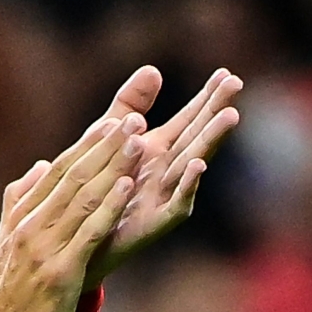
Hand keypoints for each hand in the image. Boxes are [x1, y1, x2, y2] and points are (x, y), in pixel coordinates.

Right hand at [0, 115, 143, 311]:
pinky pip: (88, 232)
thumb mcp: (8, 244)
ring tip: (138, 142)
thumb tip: (38, 166)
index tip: (113, 122)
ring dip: (112, 167)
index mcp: (21, 218)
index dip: (87, 146)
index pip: (57, 173)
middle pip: (72, 178)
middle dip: (105, 147)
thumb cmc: (10, 297)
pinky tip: (127, 187)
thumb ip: (20, 203)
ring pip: (82, 199)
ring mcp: (44, 249)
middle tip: (133, 120)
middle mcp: (30, 228)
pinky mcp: (60, 273)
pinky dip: (109, 207)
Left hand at [84, 65, 241, 284]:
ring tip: (230, 115)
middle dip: (216, 110)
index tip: (225, 73)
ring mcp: (163, 197)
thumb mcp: (109, 139)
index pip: (187, 119)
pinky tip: (198, 165)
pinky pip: (176, 203)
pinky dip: (188, 185)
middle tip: (236, 83)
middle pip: (196, 136)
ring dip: (211, 140)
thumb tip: (154, 69)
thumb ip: (129, 106)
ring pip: (192, 164)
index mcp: (156, 151)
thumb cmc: (94, 190)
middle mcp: (166, 172)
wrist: (75, 241)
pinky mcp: (153, 223)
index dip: (206, 97)